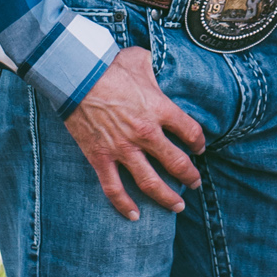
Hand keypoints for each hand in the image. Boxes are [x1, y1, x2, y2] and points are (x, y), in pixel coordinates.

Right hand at [64, 49, 204, 223]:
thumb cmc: (108, 65)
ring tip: (178, 206)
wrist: (75, 76)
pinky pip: (114, 188)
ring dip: (166, 196)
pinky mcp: (100, 157)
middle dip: (190, 176)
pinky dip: (124, 205)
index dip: (199, 141)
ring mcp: (122, 149)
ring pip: (150, 182)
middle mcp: (145, 133)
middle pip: (176, 162)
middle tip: (196, 183)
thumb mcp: (140, 60)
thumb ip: (154, 67)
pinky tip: (135, 215)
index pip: (190, 131)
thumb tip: (160, 64)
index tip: (200, 148)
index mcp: (159, 109)